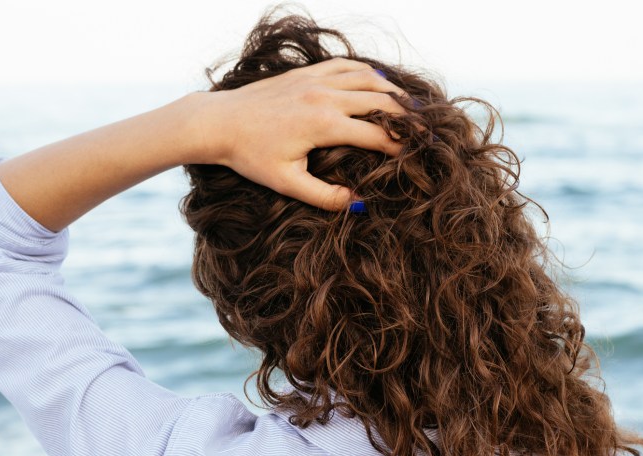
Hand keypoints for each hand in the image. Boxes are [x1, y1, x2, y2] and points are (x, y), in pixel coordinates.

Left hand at [186, 58, 410, 210]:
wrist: (218, 122)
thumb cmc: (250, 156)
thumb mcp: (287, 183)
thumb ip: (324, 195)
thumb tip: (358, 202)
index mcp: (323, 124)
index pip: (376, 133)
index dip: (399, 146)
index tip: (415, 156)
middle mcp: (324, 96)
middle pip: (380, 101)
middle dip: (406, 117)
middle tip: (424, 131)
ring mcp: (315, 80)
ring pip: (368, 77)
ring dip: (392, 91)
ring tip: (410, 107)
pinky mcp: (306, 72)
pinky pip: (347, 65)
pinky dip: (368, 73)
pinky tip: (379, 82)